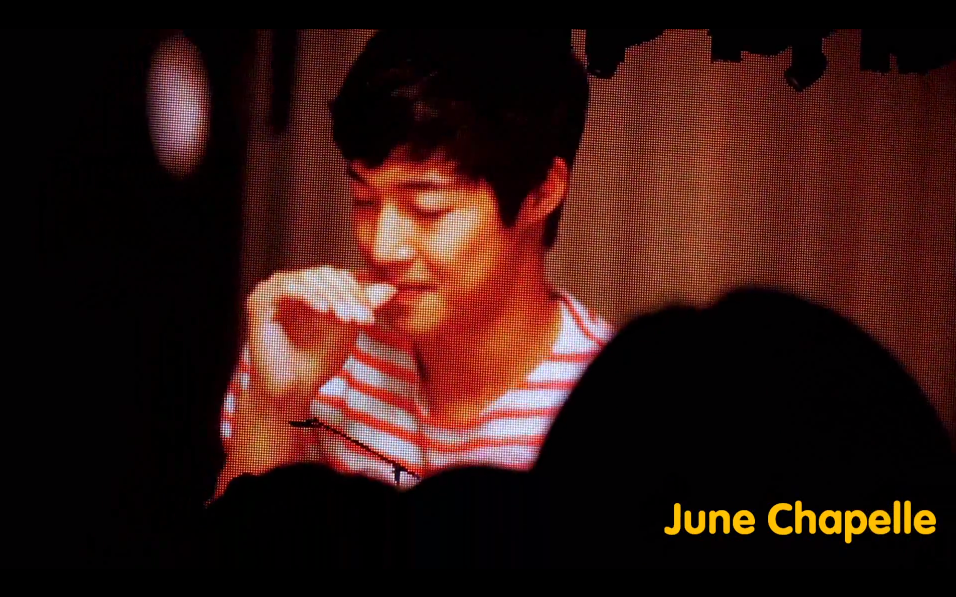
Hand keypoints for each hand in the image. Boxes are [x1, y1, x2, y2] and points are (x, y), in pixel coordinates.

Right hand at [246, 265, 396, 411]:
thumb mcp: (348, 328)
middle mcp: (289, 284)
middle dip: (348, 296)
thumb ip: (365, 306)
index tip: (372, 317)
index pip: (338, 277)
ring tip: (348, 319)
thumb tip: (391, 288)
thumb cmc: (318, 360)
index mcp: (309, 287)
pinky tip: (325, 312)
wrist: (292, 389)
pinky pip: (288, 288)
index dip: (357, 292)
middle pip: (325, 274)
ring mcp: (272, 290)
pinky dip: (309, 296)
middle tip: (363, 319)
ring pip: (309, 279)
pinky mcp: (260, 301)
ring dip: (333, 297)